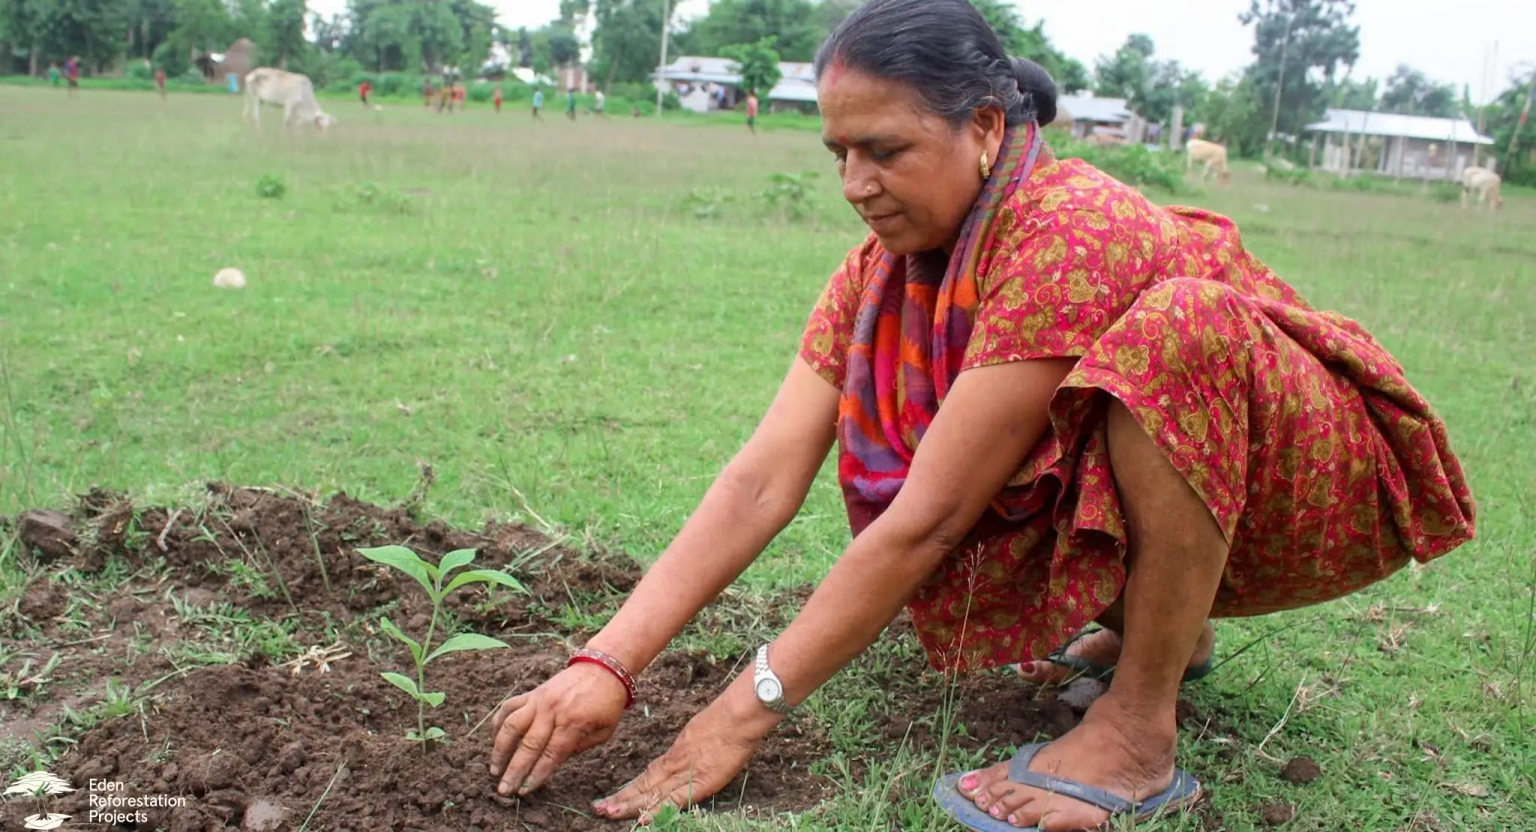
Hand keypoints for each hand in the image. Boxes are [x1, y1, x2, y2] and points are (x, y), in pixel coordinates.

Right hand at [488, 662, 628, 795]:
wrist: (603, 668)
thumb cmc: (606, 703)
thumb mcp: (604, 731)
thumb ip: (579, 748)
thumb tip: (553, 763)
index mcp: (574, 722)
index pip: (551, 754)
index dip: (536, 774)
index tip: (524, 791)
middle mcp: (553, 710)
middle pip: (529, 744)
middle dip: (514, 770)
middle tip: (504, 790)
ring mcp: (539, 700)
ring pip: (512, 725)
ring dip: (499, 749)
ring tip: (494, 769)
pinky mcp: (532, 693)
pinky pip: (508, 707)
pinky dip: (498, 723)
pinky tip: (494, 741)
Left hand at [593, 684, 777, 822]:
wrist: (737, 717)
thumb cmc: (725, 724)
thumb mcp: (699, 737)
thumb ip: (688, 753)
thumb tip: (684, 761)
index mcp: (675, 756)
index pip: (646, 778)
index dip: (628, 790)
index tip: (610, 799)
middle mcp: (674, 766)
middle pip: (643, 786)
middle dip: (621, 799)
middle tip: (599, 809)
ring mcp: (685, 774)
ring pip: (653, 794)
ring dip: (630, 806)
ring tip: (608, 813)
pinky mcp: (699, 783)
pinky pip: (676, 800)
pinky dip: (659, 810)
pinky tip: (644, 819)